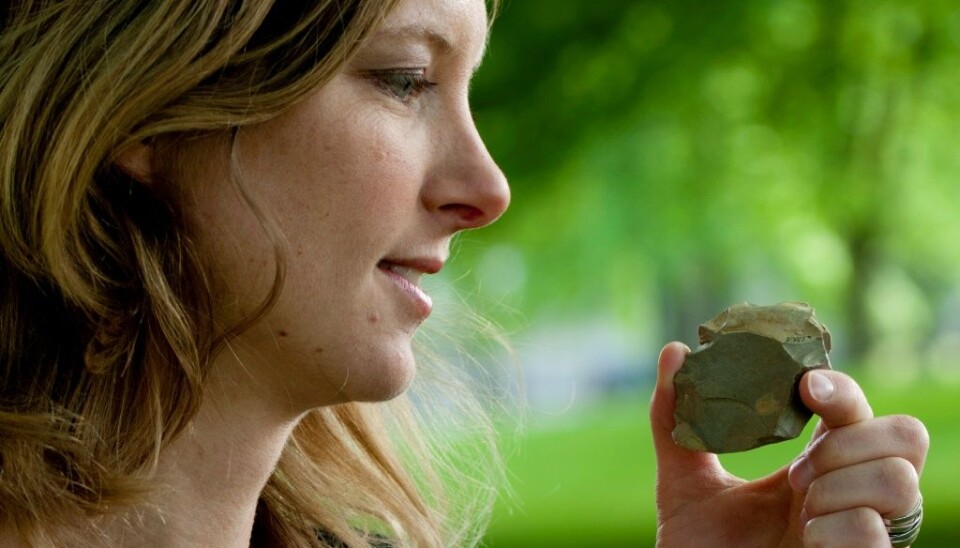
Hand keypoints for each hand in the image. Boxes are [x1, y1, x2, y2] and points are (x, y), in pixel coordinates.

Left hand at [650, 342, 928, 546]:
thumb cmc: (699, 545)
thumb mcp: (682, 477)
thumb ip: (674, 418)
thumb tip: (674, 352)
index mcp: (814, 465)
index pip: (857, 410)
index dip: (842, 389)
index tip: (805, 386)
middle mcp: (847, 494)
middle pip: (907, 437)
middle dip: (852, 439)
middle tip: (798, 467)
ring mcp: (859, 531)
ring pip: (902, 482)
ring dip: (842, 484)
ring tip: (799, 505)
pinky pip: (876, 534)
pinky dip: (837, 527)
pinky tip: (805, 536)